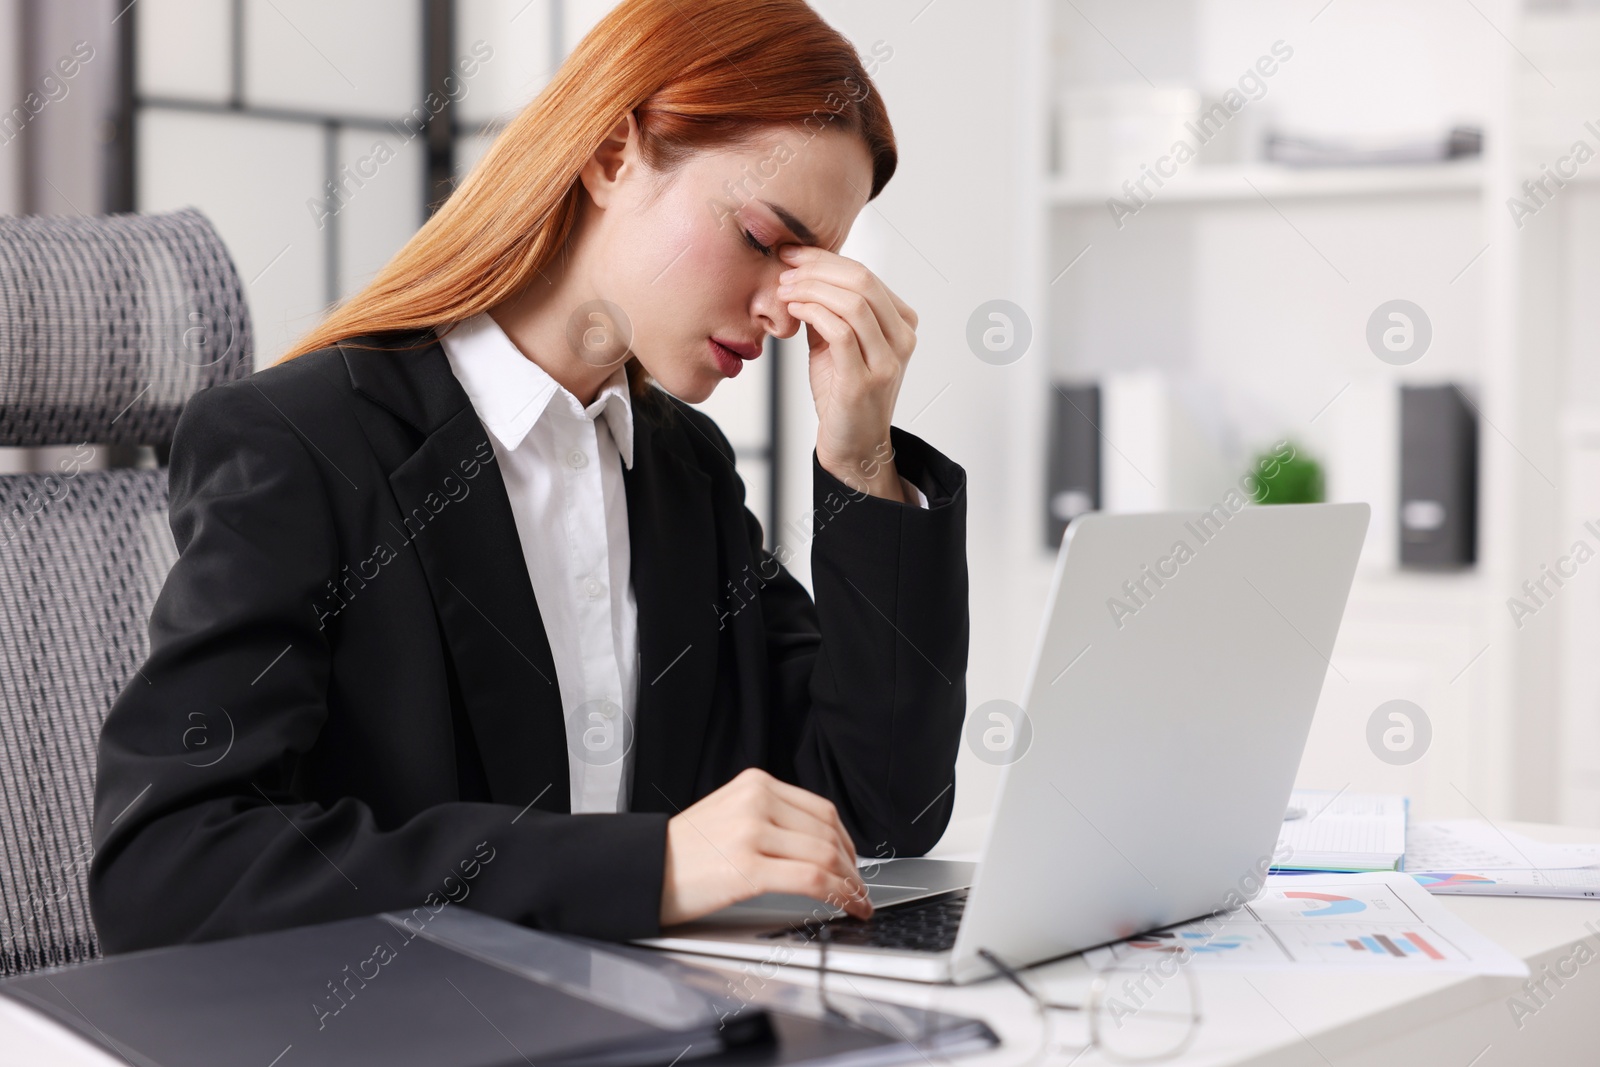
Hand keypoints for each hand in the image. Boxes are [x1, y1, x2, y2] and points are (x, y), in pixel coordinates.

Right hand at [659, 767, 873, 925]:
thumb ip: (771, 818)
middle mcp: (756, 801)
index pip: (820, 810)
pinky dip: (838, 896)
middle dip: (853, 867)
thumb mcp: (730, 814)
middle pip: (828, 833)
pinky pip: (811, 880)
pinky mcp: (747, 867)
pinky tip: (845, 907)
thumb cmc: (684, 853)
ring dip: (850, 884)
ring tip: (856, 902)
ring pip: (824, 856)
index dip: (847, 841)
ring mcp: (751, 833)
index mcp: (755, 784)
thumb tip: (819, 845)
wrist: (642, 870)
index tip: (853, 863)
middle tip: (860, 889)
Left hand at [777, 245, 918, 500]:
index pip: (865, 275)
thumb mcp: (838, 344)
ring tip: (785, 289)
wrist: (853, 445)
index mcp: (901, 324)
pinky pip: (841, 331)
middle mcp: (902, 338)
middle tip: (785, 268)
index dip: (825, 259)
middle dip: (817, 268)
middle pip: (862, 281)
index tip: (793, 254)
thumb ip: (830, 310)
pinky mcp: (866, 379)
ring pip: (853, 302)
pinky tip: (795, 310)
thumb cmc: (844, 395)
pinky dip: (813, 313)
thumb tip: (803, 273)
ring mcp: (887, 360)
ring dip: (812, 289)